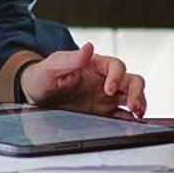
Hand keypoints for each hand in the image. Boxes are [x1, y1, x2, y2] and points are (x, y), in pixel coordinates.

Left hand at [19, 43, 146, 117]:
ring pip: (131, 96)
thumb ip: (70, 59)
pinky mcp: (103, 112)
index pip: (116, 66)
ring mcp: (105, 96)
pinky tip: (129, 126)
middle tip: (133, 107)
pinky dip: (129, 120)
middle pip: (131, 81)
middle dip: (136, 92)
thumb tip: (89, 47)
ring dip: (139, 104)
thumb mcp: (52, 66)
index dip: (117, 76)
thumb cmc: (43, 76)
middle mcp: (104, 79)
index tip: (108, 89)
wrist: (34, 94)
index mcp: (94, 65)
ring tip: (137, 115)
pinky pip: (121, 115)